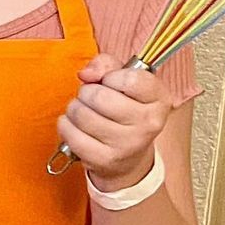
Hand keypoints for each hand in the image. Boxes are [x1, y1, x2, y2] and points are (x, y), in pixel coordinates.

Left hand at [58, 55, 171, 188]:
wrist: (128, 157)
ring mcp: (127, 144)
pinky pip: (70, 134)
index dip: (111, 76)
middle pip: (99, 97)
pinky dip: (66, 125)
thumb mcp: (122, 80)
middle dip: (87, 92)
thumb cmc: (123, 110)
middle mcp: (148, 124)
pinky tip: (75, 126)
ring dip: (74, 108)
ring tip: (84, 112)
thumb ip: (105, 65)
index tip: (110, 82)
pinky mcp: (105, 160)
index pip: (130, 79)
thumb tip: (86, 74)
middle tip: (91, 98)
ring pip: (81, 114)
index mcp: (159, 99)